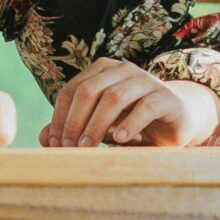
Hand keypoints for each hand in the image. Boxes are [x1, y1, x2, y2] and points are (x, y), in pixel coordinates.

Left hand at [42, 61, 219, 146]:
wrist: (176, 121)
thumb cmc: (132, 123)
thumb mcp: (100, 126)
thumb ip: (73, 128)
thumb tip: (43, 138)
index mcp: (102, 71)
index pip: (71, 91)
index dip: (59, 118)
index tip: (54, 145)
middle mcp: (122, 70)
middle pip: (88, 91)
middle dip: (74, 122)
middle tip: (69, 149)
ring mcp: (146, 81)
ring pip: (114, 97)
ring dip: (96, 125)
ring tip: (88, 147)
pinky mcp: (165, 97)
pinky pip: (145, 106)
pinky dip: (129, 123)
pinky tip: (118, 139)